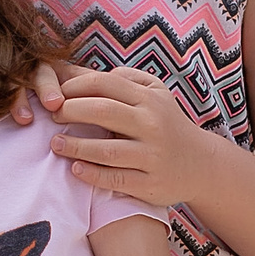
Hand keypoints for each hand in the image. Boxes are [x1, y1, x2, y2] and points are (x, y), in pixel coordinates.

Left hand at [39, 60, 209, 205]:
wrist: (202, 164)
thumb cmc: (167, 123)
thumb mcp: (156, 93)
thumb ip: (125, 79)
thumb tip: (85, 71)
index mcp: (150, 100)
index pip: (106, 84)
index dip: (75, 87)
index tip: (56, 94)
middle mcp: (153, 125)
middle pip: (103, 112)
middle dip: (71, 111)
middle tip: (52, 116)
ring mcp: (152, 156)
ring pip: (107, 150)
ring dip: (76, 146)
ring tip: (55, 144)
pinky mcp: (150, 184)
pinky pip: (116, 179)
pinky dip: (92, 174)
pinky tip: (75, 169)